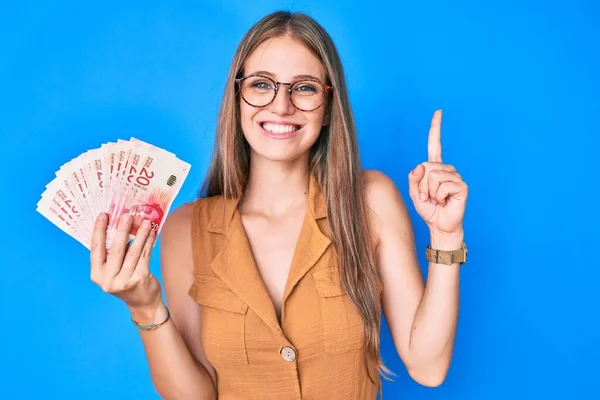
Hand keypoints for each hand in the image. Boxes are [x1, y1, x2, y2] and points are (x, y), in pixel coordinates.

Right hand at [90, 212, 162, 312]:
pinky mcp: (140, 279)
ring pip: (133, 252)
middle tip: (127, 215)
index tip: (103, 215)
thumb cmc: (126, 281)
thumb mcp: (113, 271)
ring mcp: (124, 281)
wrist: (143, 303)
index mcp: (97, 275)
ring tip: (145, 221)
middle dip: (122, 230)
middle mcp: (108, 280)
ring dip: (140, 234)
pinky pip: (145, 256)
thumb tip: (119, 224)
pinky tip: (152, 233)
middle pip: (116, 249)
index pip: (96, 249)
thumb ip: (112, 253)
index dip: (98, 230)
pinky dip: (149, 242)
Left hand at [408, 110, 467, 235]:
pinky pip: (442, 186)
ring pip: (433, 177)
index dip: (436, 129)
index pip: (435, 145)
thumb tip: (421, 166)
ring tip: (437, 200)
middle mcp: (446, 169)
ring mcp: (455, 176)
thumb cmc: (429, 209)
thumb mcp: (414, 193)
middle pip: (426, 167)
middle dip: (421, 185)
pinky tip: (445, 202)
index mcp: (435, 168)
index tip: (439, 112)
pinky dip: (439, 197)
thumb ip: (413, 178)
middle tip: (428, 197)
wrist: (440, 225)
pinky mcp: (461, 186)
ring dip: (429, 192)